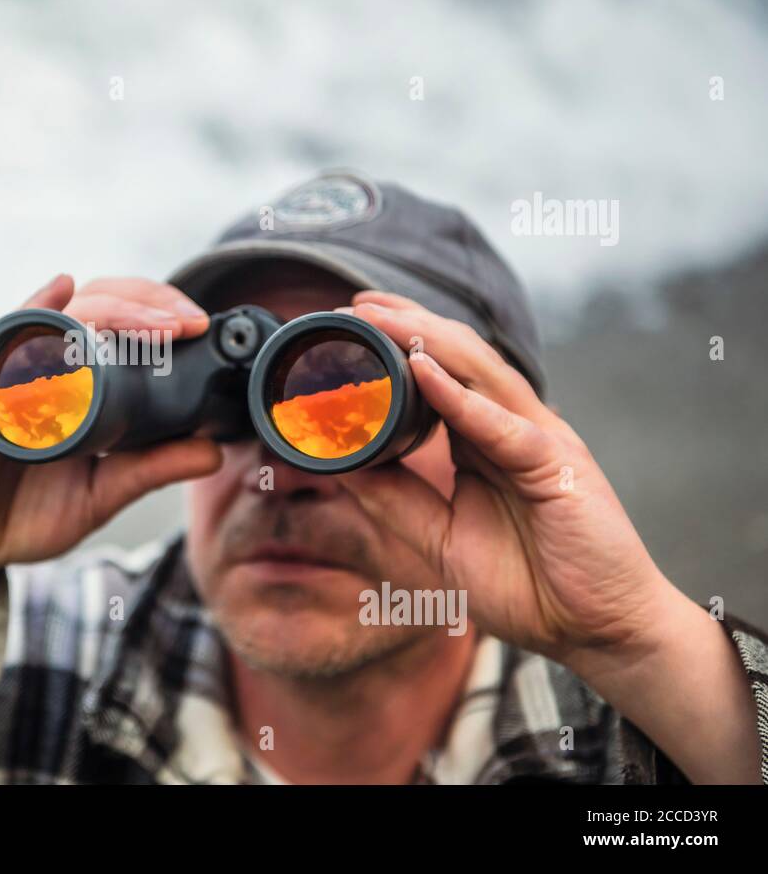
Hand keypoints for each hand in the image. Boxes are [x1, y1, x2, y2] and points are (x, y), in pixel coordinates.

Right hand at [0, 274, 221, 640]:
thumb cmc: (16, 512)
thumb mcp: (100, 495)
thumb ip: (151, 470)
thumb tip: (212, 451)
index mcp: (78, 384)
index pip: (122, 324)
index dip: (161, 315)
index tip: (201, 329)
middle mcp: (46, 367)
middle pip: (100, 303)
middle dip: (150, 302)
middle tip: (189, 323)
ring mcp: (13, 373)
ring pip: (66, 315)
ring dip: (115, 310)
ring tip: (156, 322)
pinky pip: (9, 341)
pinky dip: (38, 312)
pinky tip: (62, 293)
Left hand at [339, 290, 760, 782]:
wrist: (593, 629)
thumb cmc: (527, 583)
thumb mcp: (438, 537)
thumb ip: (395, 498)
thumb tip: (339, 465)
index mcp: (486, 441)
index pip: (439, 378)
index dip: (400, 347)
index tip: (352, 325)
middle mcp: (513, 428)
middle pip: (457, 361)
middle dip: (407, 325)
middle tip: (357, 302)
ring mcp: (538, 440)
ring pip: (477, 374)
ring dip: (426, 340)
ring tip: (380, 317)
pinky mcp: (557, 465)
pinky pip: (500, 424)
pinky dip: (459, 397)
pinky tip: (423, 369)